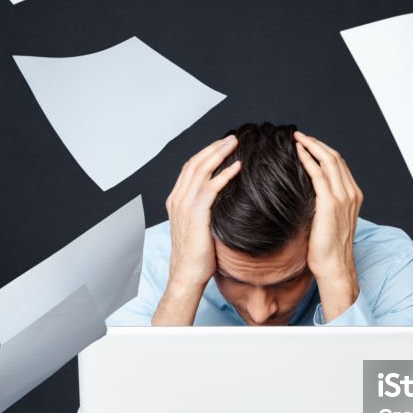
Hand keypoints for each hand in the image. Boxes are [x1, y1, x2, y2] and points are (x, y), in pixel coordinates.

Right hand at [154, 135, 240, 324]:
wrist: (187, 274)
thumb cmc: (196, 256)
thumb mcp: (198, 228)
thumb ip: (205, 212)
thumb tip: (222, 204)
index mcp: (176, 201)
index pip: (190, 168)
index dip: (206, 154)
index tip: (222, 146)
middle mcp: (178, 199)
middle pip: (195, 163)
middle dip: (213, 148)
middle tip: (231, 138)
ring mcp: (185, 205)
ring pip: (202, 170)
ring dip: (219, 154)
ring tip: (234, 144)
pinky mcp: (197, 213)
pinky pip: (212, 187)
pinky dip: (224, 174)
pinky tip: (237, 167)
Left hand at [294, 131, 362, 320]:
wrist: (333, 266)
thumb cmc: (327, 249)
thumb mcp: (329, 221)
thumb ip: (325, 204)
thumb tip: (308, 194)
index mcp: (353, 196)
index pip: (340, 165)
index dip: (324, 151)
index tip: (308, 144)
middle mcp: (351, 193)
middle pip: (335, 157)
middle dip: (317, 143)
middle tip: (300, 136)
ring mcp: (343, 197)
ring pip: (328, 160)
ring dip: (311, 146)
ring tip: (297, 139)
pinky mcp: (330, 202)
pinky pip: (318, 173)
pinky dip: (308, 159)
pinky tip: (297, 152)